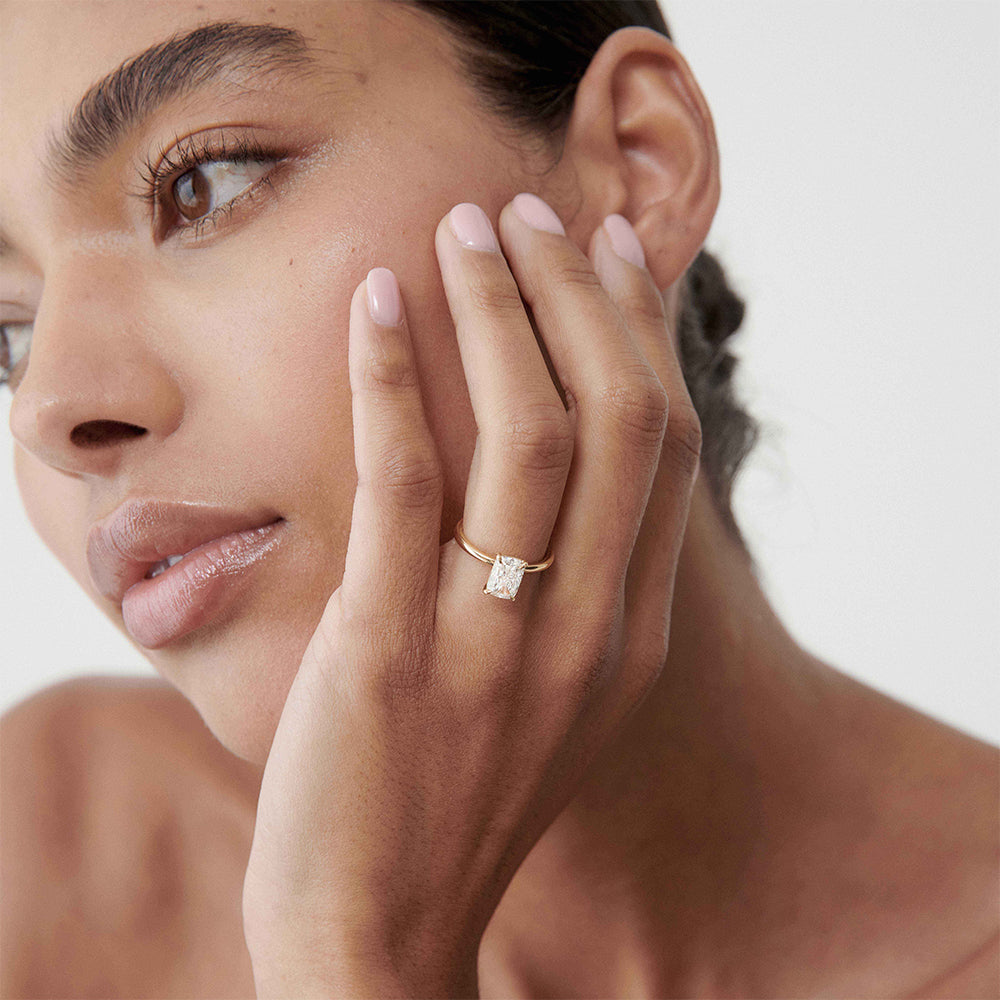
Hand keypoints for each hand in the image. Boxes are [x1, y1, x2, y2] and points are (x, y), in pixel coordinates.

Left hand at [241, 195, 701, 997]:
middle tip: (532, 211)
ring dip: (497, 310)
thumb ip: (581, 585)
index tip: (614, 249)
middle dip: (580, 293)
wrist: (381, 928)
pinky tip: (371, 300)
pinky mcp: (390, 647)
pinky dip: (388, 375)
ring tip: (462, 227)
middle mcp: (589, 628)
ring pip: (528, 433)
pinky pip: (404, 482)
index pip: (665, 446)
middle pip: (619, 418)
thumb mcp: (557, 692)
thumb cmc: (460, 795)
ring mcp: (495, 638)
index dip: (643, 332)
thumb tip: (565, 464)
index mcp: (635, 634)